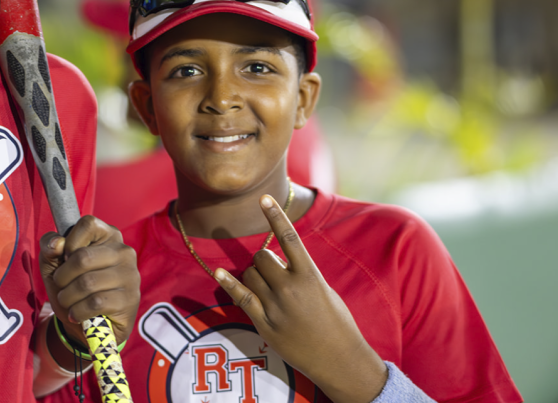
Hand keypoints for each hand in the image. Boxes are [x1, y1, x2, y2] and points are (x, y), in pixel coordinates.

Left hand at [40, 215, 139, 348]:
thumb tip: (57, 243)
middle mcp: (124, 251)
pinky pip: (95, 303)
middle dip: (62, 277)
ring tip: (68, 301)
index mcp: (108, 235)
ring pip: (87, 283)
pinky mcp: (129, 299)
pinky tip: (76, 314)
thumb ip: (49, 248)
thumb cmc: (72, 287)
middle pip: (83, 257)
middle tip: (62, 286)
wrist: (90, 326)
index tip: (65, 258)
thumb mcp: (54, 265)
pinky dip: (78, 311)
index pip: (88, 224)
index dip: (70, 242)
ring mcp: (130, 275)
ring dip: (68, 297)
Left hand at [214, 195, 387, 402]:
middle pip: (261, 257)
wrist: (340, 358)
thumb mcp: (323, 289)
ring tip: (270, 291)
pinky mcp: (264, 323)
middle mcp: (290, 287)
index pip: (289, 238)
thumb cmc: (335, 321)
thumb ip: (300, 272)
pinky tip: (217, 273)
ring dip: (254, 276)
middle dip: (264, 261)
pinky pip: (240, 296)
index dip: (275, 216)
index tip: (263, 197)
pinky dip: (228, 283)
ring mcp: (275, 306)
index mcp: (310, 275)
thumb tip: (276, 259)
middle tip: (275, 275)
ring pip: (250, 274)